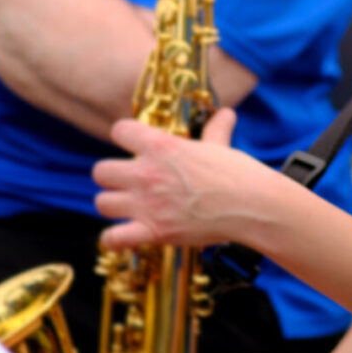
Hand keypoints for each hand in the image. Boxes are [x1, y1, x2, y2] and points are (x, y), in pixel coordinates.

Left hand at [94, 108, 272, 248]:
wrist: (251, 205)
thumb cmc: (237, 173)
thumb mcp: (220, 145)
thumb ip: (215, 129)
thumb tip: (226, 113)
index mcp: (161, 145)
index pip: (119, 131)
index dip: (125, 136)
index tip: (133, 144)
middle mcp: (147, 173)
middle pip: (100, 171)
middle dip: (112, 176)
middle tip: (128, 182)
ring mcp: (147, 204)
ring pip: (102, 202)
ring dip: (113, 204)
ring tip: (128, 207)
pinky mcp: (153, 232)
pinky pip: (112, 238)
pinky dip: (114, 239)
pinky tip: (123, 235)